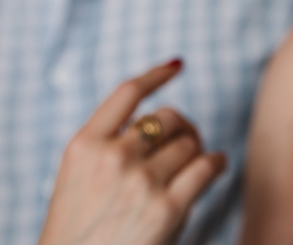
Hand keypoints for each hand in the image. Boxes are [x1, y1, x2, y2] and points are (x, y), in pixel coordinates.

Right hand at [38, 60, 226, 244]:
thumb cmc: (78, 236)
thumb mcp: (74, 182)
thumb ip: (105, 149)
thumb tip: (155, 122)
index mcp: (84, 146)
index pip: (126, 93)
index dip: (155, 75)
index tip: (177, 65)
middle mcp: (112, 157)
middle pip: (169, 117)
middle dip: (182, 128)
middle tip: (186, 144)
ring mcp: (141, 181)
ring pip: (190, 143)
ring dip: (196, 151)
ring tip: (192, 167)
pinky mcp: (168, 207)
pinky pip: (208, 165)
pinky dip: (217, 163)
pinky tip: (215, 167)